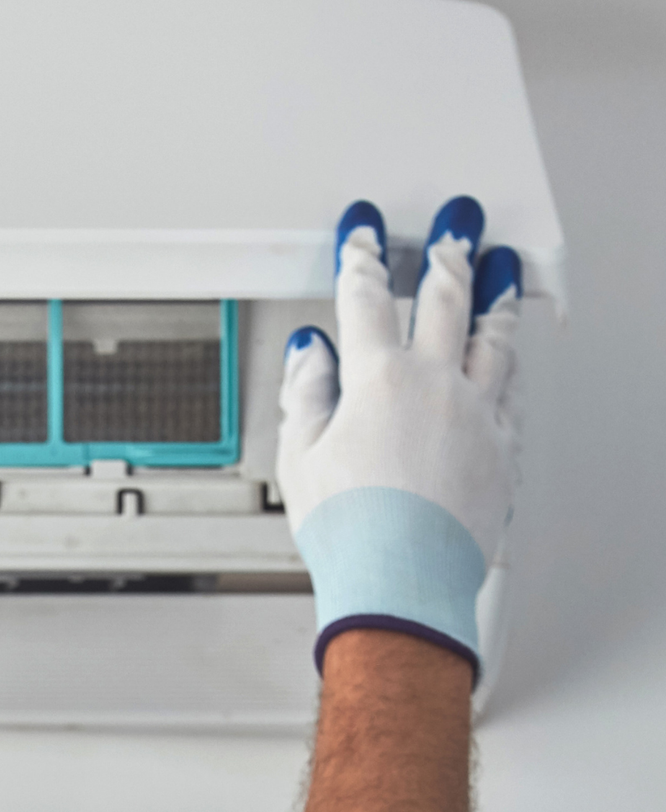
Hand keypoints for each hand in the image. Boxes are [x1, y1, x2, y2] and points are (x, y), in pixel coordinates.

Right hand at [277, 195, 521, 681]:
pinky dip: (507, 360)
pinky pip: (511, 389)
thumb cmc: (351, 532)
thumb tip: (313, 351)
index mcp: (378, 381)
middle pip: (443, 302)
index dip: (360, 259)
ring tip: (498, 267)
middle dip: (444, 257)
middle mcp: (436, 385)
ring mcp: (478, 413)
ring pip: (492, 338)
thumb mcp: (300, 457)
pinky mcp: (503, 447)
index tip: (362, 235)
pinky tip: (508, 350)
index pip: (365, 301)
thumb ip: (308, 393)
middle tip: (451, 228)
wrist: (403, 584)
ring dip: (493, 296)